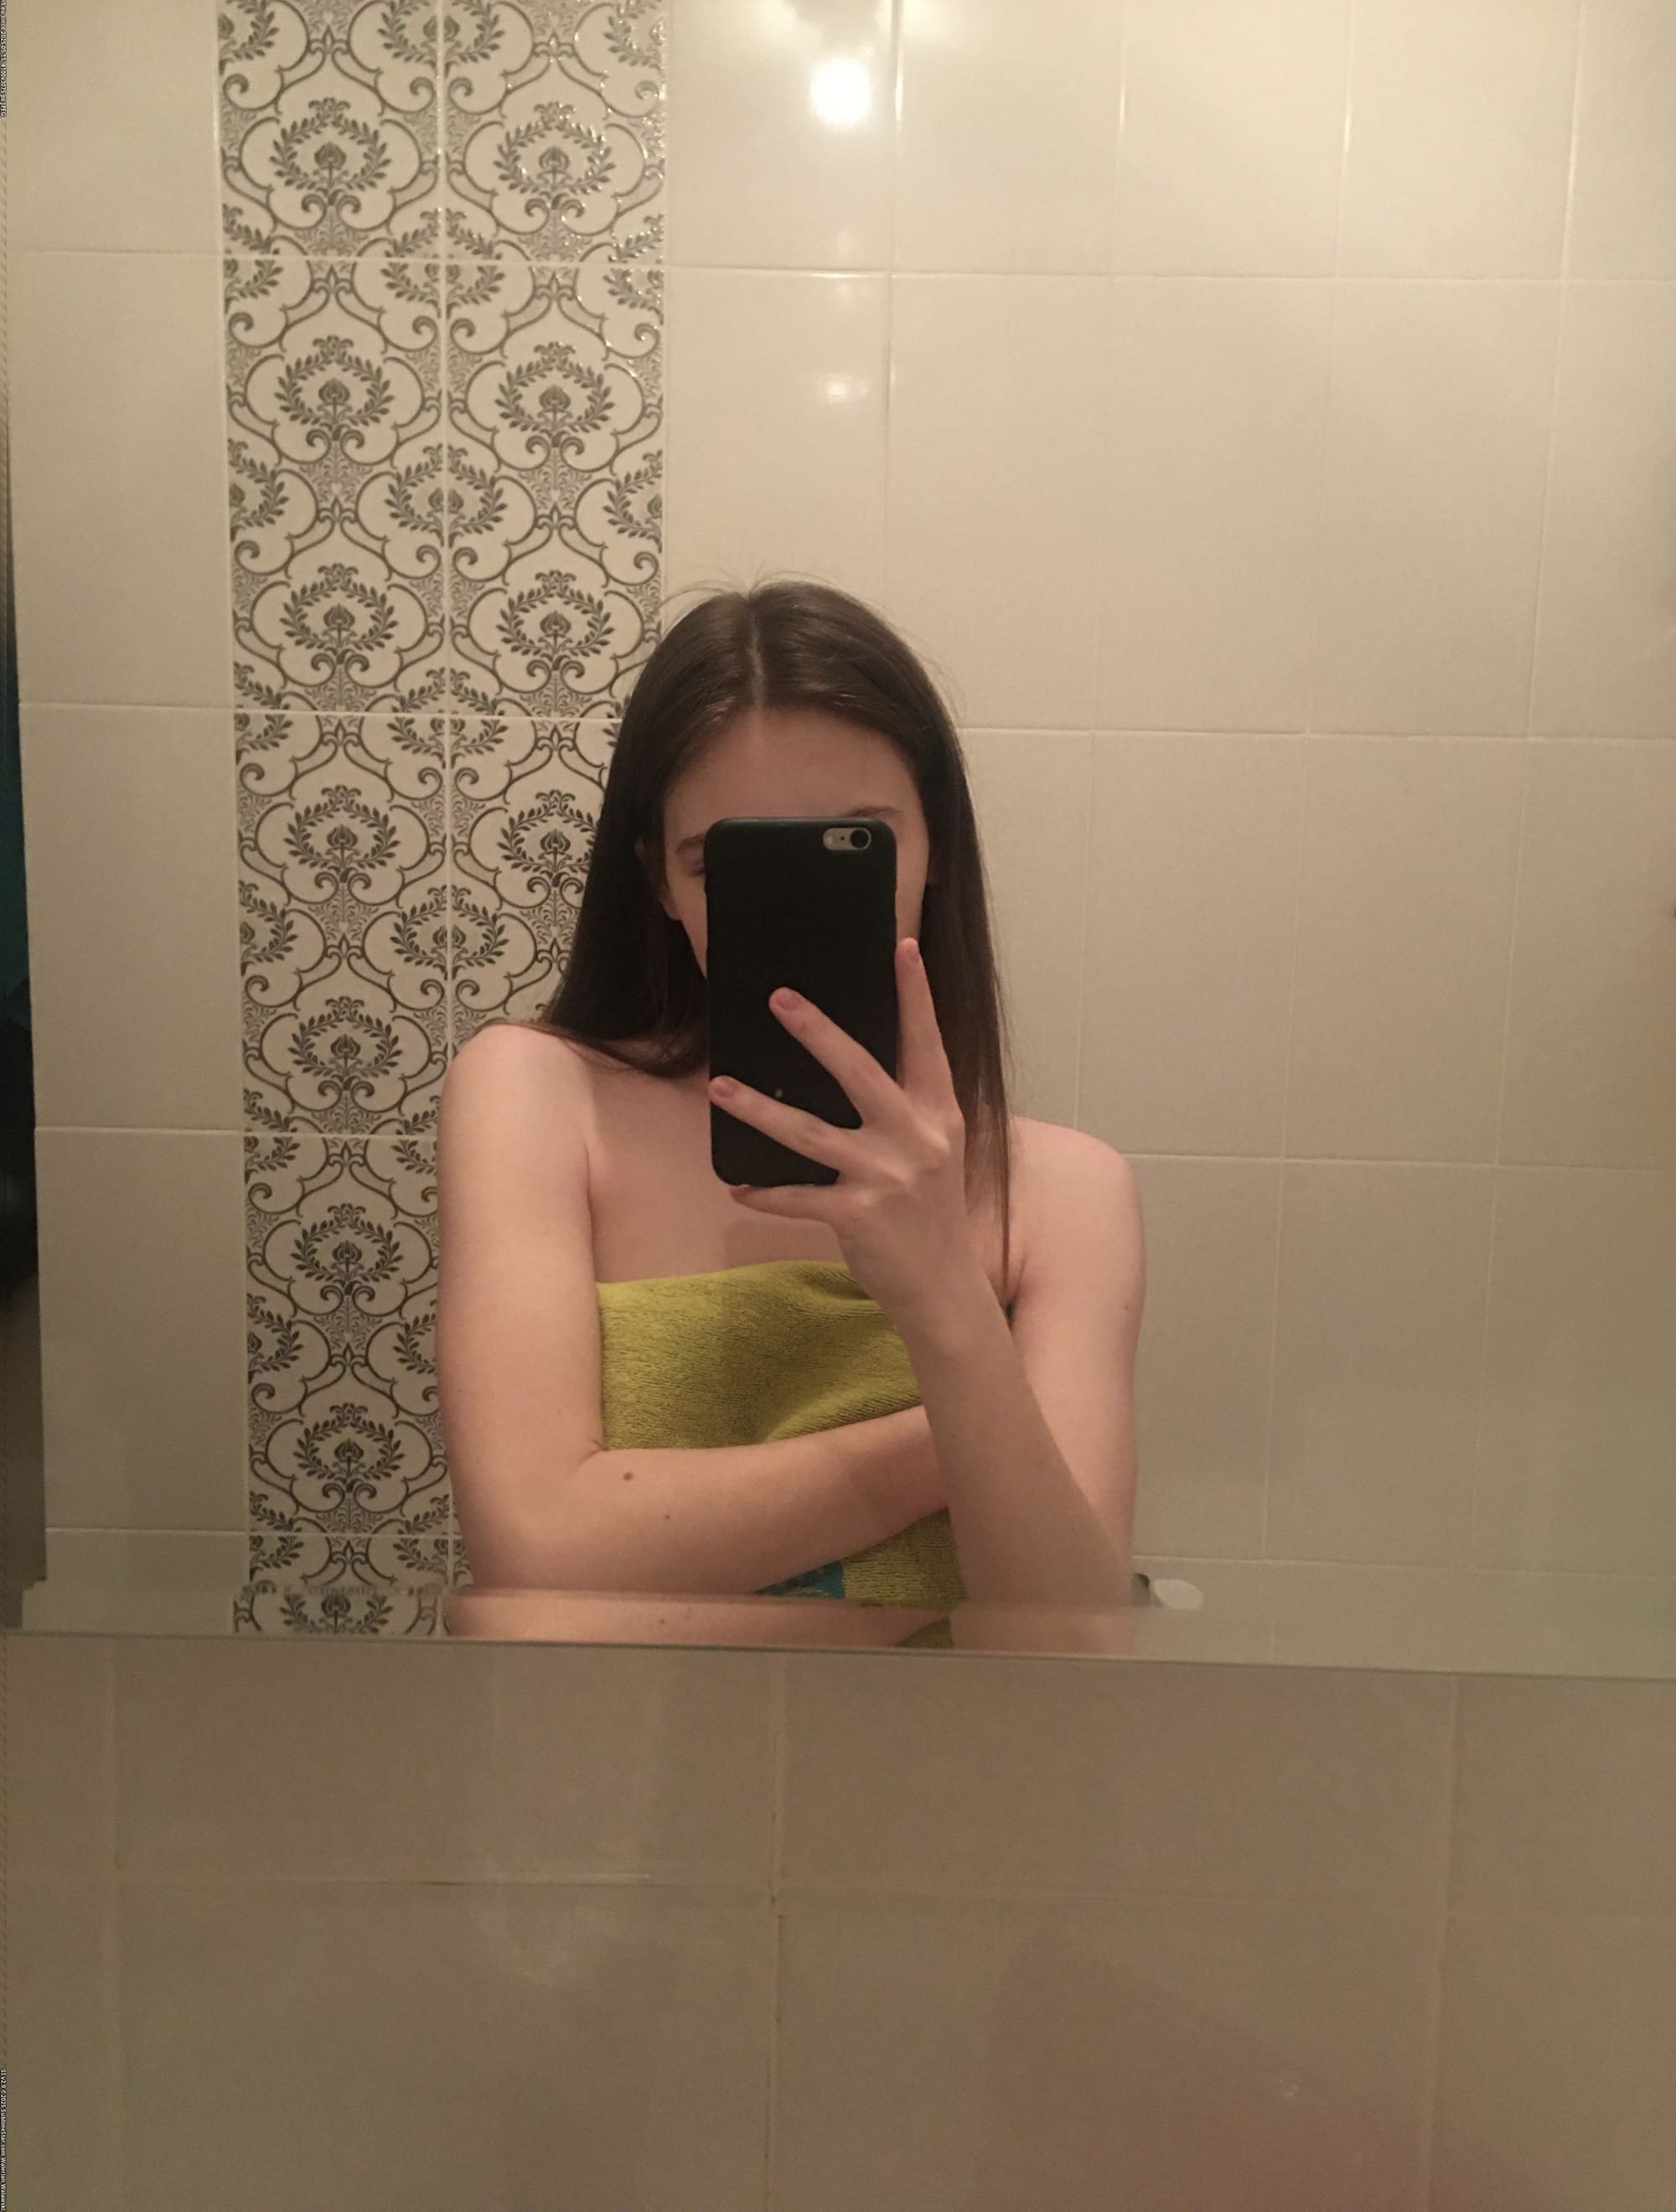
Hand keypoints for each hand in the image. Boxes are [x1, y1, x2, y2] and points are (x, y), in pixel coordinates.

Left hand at [708, 938, 989, 1331]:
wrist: (944, 1287)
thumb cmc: (930, 1212)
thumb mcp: (933, 1152)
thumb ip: (905, 1110)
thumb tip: (850, 1066)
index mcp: (938, 1115)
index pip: (926, 1045)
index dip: (915, 997)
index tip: (902, 949)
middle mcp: (916, 1139)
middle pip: (859, 1073)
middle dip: (816, 1032)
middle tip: (778, 999)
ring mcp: (887, 1177)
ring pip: (810, 1133)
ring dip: (759, 1109)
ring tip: (719, 1087)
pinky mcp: (859, 1216)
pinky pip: (800, 1197)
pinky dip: (767, 1193)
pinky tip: (739, 1187)